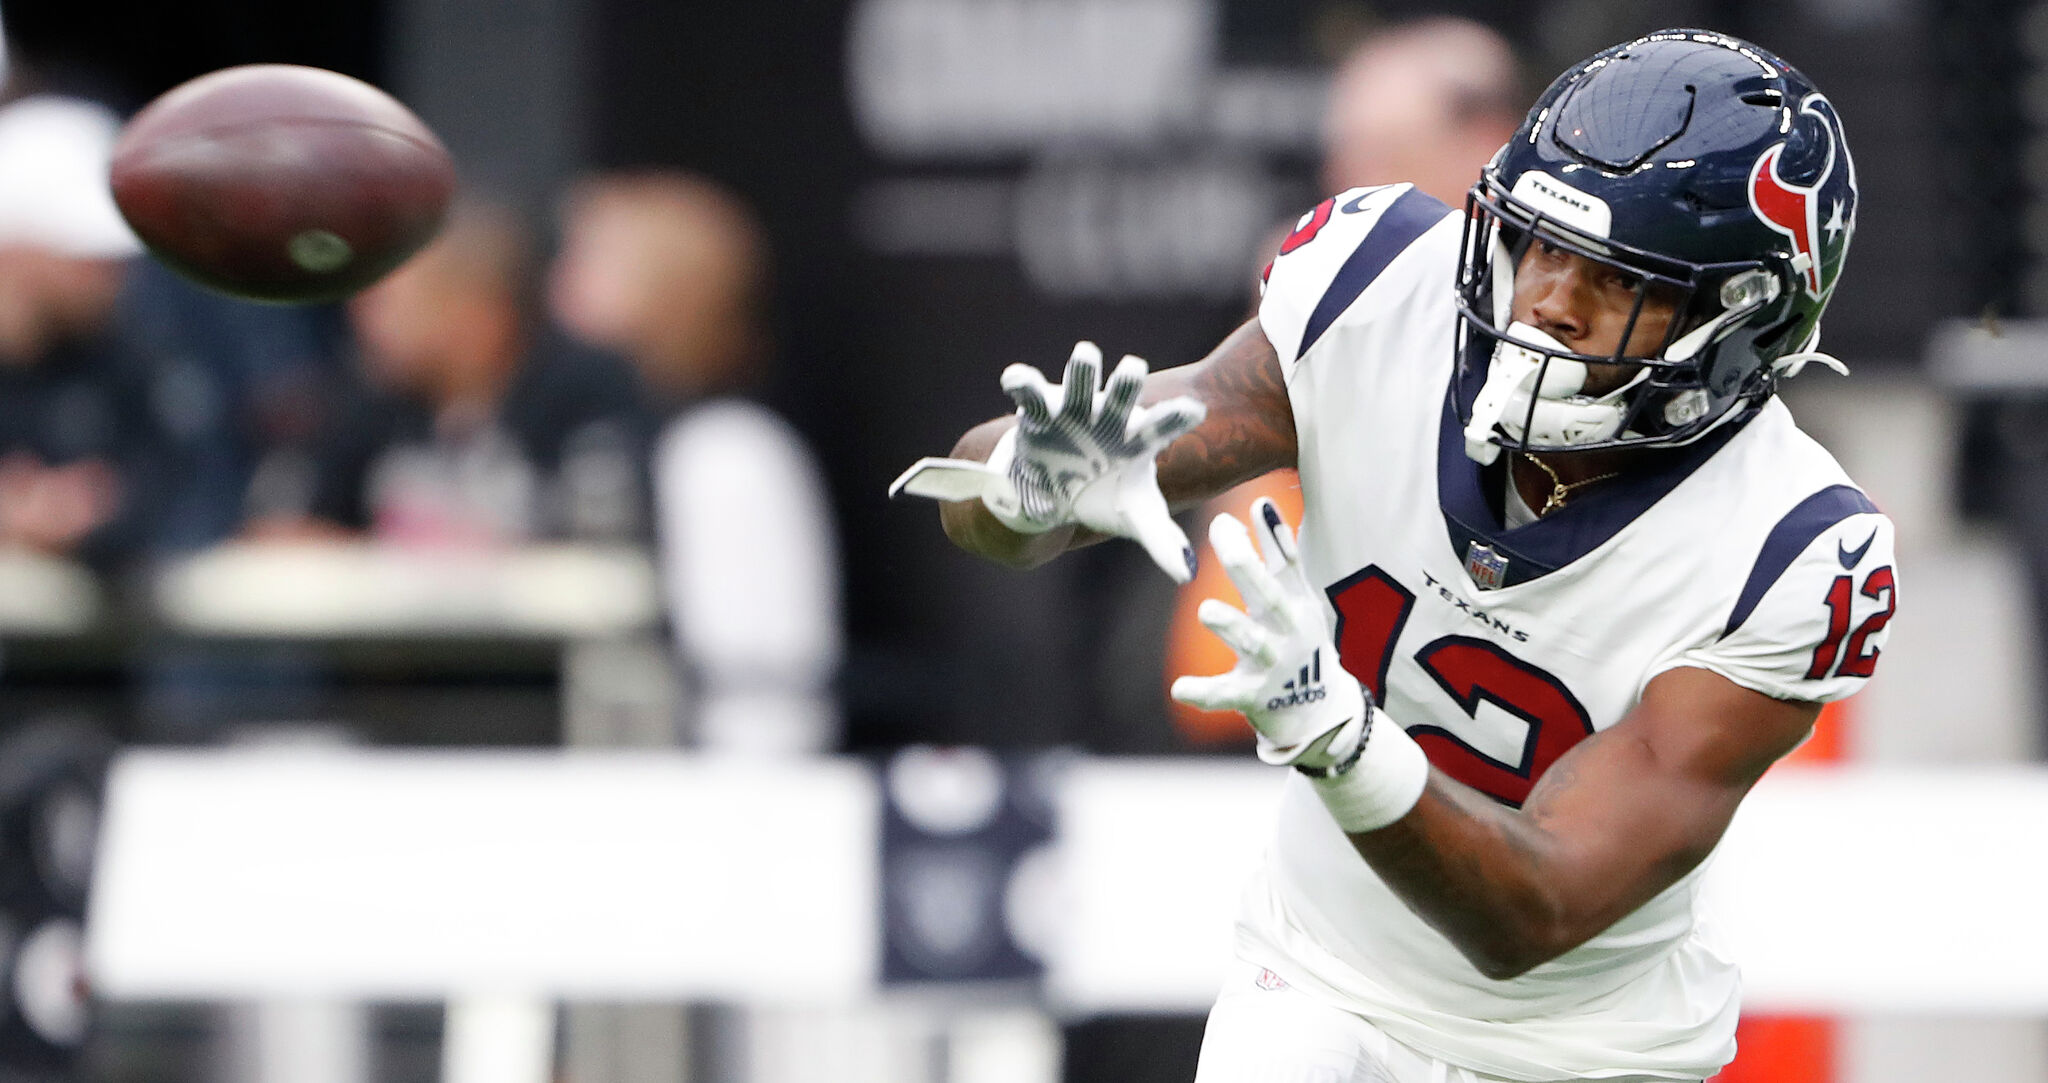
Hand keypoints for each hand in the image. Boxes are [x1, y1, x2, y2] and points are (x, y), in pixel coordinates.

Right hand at [890, 341, 1206, 582]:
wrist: (1057, 493)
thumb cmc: (1104, 496)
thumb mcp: (1134, 516)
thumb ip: (1161, 539)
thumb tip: (1189, 574)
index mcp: (1138, 439)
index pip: (1162, 425)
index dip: (1175, 417)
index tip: (1195, 410)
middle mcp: (1109, 417)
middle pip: (1121, 395)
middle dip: (1125, 381)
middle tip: (1132, 367)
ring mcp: (1073, 411)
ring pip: (1078, 382)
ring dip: (1081, 369)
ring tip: (1084, 353)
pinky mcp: (1039, 413)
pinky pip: (1029, 393)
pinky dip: (1021, 383)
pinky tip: (1014, 378)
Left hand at [1171, 498, 1368, 772]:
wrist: (1319, 713)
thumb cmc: (1296, 639)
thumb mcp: (1293, 597)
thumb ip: (1277, 552)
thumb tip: (1261, 500)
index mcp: (1296, 602)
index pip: (1285, 562)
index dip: (1271, 533)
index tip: (1252, 502)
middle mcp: (1288, 631)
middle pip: (1270, 595)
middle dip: (1247, 565)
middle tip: (1223, 534)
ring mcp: (1273, 665)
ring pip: (1252, 643)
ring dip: (1232, 625)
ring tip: (1206, 609)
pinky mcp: (1256, 697)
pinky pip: (1227, 695)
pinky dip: (1205, 693)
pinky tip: (1179, 689)